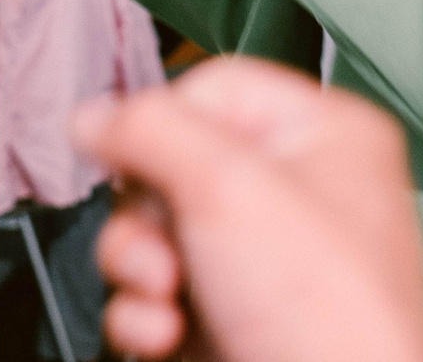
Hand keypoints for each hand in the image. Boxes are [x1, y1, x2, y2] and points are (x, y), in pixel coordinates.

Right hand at [73, 58, 422, 361]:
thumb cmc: (328, 315)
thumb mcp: (228, 187)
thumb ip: (151, 131)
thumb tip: (94, 115)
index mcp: (327, 135)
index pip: (217, 88)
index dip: (165, 124)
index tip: (134, 156)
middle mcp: (300, 193)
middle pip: (174, 164)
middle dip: (146, 213)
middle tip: (162, 247)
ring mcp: (265, 263)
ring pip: (157, 233)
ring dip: (138, 267)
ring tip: (163, 296)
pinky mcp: (232, 320)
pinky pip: (160, 296)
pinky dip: (145, 315)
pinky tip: (162, 332)